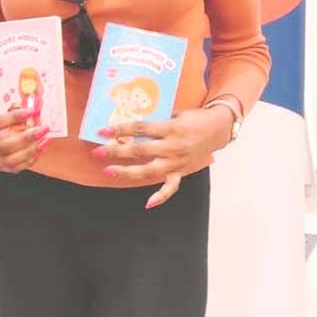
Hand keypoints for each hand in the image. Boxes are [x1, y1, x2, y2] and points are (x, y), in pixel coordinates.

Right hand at [0, 100, 50, 173]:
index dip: (13, 118)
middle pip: (3, 146)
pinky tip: (39, 149)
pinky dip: (29, 160)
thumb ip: (4, 107)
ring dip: (30, 150)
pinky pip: (14, 168)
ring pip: (10, 160)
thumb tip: (28, 105)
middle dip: (26, 138)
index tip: (30, 111)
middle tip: (41, 129)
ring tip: (44, 139)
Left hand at [92, 107, 233, 208]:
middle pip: (140, 150)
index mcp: (171, 128)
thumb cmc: (194, 118)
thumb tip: (132, 126)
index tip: (103, 130)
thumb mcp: (176, 113)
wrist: (218, 129)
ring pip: (149, 171)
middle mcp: (173, 146)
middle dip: (117, 151)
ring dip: (128, 172)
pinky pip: (171, 187)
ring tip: (109, 171)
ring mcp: (177, 161)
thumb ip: (157, 121)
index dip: (121, 129)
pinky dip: (160, 196)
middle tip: (98, 151)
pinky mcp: (182, 171)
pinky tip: (147, 203)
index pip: (141, 129)